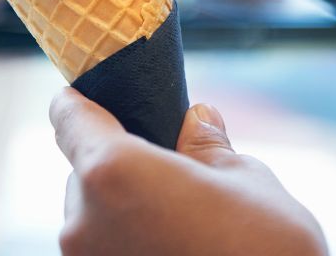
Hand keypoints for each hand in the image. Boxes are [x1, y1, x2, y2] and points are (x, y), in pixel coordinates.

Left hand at [50, 88, 327, 255]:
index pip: (69, 118)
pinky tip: (178, 247)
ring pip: (94, 217)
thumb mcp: (246, 179)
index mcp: (112, 172)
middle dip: (121, 165)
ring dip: (126, 210)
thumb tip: (196, 120)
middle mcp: (83, 222)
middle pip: (85, 171)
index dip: (81, 101)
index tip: (93, 95)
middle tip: (172, 171)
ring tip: (184, 222)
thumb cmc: (266, 249)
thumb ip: (207, 146)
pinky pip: (107, 250)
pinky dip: (132, 242)